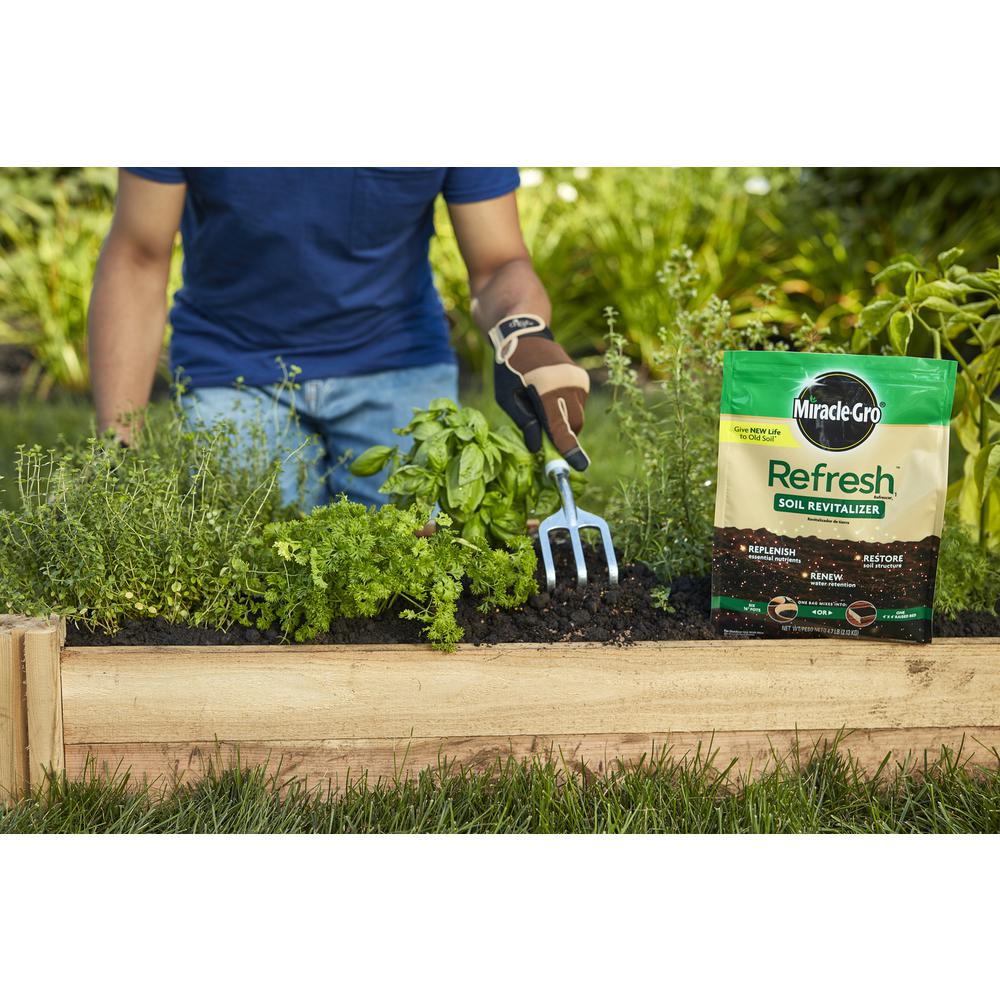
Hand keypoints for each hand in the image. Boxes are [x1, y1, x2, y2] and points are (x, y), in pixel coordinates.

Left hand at [489, 314, 589, 470]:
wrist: (526, 332)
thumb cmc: (510, 366)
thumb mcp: (506, 396)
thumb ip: (523, 422)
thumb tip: (537, 447)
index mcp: (546, 390)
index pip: (560, 427)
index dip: (569, 450)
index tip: (580, 467)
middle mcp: (568, 385)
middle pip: (573, 425)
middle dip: (563, 436)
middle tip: (547, 438)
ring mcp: (577, 380)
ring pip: (577, 415)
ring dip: (563, 420)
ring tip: (542, 405)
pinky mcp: (581, 378)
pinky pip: (577, 403)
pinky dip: (566, 407)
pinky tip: (549, 394)